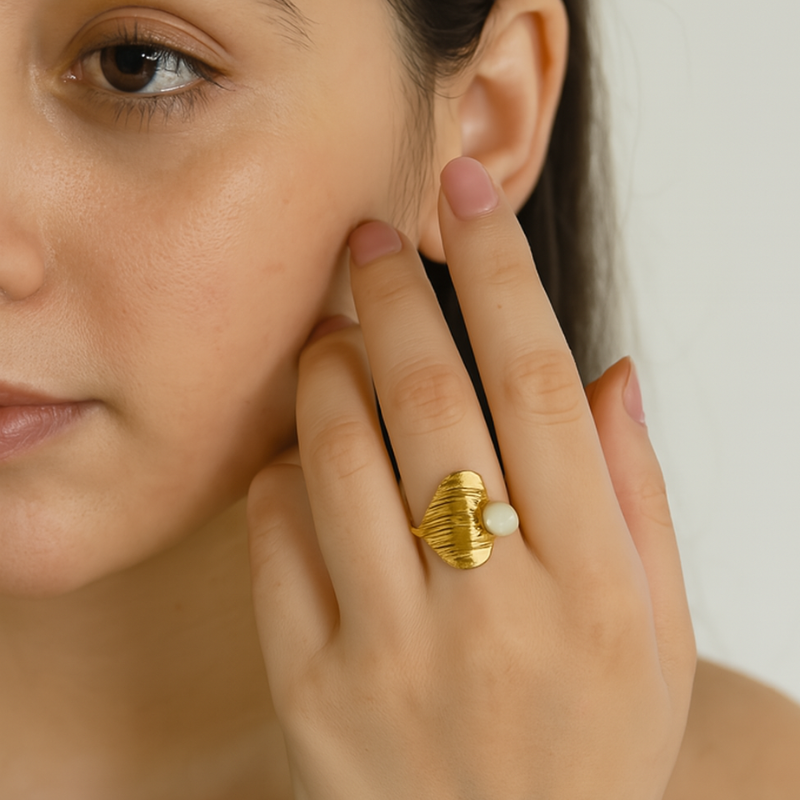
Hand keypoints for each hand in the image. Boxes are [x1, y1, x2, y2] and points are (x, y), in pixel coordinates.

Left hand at [247, 157, 695, 799]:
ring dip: (329, 372)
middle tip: (371, 237)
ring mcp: (393, 656)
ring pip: (338, 459)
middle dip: (395, 295)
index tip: (468, 198)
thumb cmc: (589, 748)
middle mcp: (496, 613)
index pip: (541, 387)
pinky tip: (302, 457)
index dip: (501, 274)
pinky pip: (277, 543)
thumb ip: (638, 497)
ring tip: (334, 336)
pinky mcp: (312, 692)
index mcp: (596, 588)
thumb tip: (607, 372)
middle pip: (432, 403)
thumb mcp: (655, 636)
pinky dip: (282, 475)